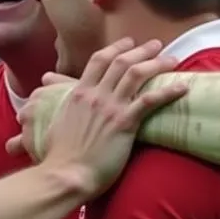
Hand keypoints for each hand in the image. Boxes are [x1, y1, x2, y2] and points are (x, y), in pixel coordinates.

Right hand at [13, 38, 187, 196]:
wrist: (65, 175)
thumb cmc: (57, 156)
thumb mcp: (51, 124)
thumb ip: (53, 106)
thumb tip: (36, 96)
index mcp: (78, 93)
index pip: (99, 60)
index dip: (116, 48)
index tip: (128, 43)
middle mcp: (95, 95)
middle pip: (121, 62)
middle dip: (141, 50)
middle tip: (156, 45)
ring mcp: (110, 108)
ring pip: (137, 74)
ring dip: (156, 63)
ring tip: (172, 59)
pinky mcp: (124, 123)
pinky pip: (150, 101)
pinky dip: (168, 92)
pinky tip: (183, 88)